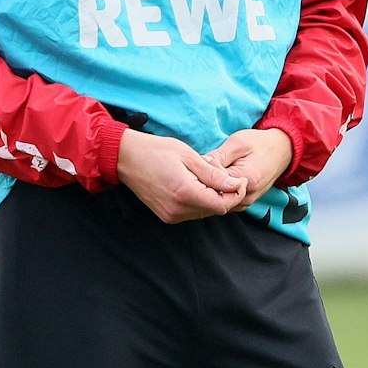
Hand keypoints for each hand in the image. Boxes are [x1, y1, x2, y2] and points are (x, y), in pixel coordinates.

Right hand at [115, 130, 247, 222]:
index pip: (222, 205)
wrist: (126, 158)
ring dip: (212, 197)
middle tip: (221, 172)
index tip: (241, 179)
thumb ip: (214, 174)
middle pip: (215, 210)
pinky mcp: (166, 216)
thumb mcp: (190, 157)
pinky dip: (200, 200)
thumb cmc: (158, 151)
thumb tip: (236, 185)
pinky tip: (195, 183)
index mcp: (185, 193)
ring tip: (205, 175)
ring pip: (204, 212)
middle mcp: (177, 210)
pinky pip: (192, 212)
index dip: (236, 194)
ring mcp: (170, 215)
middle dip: (225, 194)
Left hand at [206, 128, 293, 209]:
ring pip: (218, 202)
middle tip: (204, 167)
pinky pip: (225, 203)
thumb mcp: (238, 143)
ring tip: (212, 172)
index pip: (212, 183)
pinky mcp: (245, 203)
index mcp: (246, 180)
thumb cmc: (260, 144)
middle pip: (215, 196)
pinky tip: (217, 180)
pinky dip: (219, 193)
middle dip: (206, 183)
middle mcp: (247, 197)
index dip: (203, 172)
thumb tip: (198, 165)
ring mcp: (247, 203)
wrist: (282, 151)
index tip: (203, 161)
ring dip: (212, 189)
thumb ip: (218, 156)